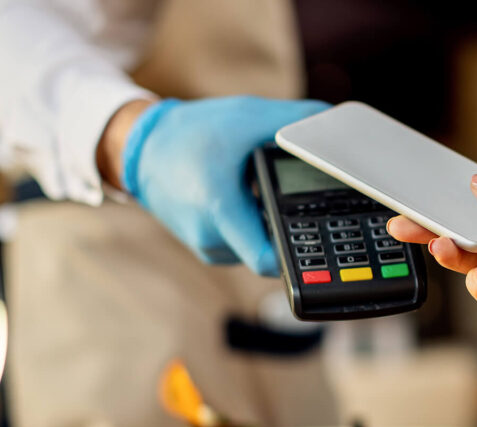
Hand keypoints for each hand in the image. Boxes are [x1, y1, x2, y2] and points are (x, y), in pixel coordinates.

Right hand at [107, 96, 329, 274]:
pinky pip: (246, 244)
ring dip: (272, 225)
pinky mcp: (210, 248)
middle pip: (272, 251)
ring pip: (259, 248)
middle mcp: (212, 239)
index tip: (318, 235)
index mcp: (220, 211)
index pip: (268, 261)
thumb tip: (334, 125)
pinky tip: (254, 201)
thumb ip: (293, 121)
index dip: (298, 255)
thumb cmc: (191, 134)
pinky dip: (256, 226)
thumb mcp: (245, 117)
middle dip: (290, 228)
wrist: (142, 148)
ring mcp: (210, 248)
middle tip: (304, 202)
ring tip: (270, 195)